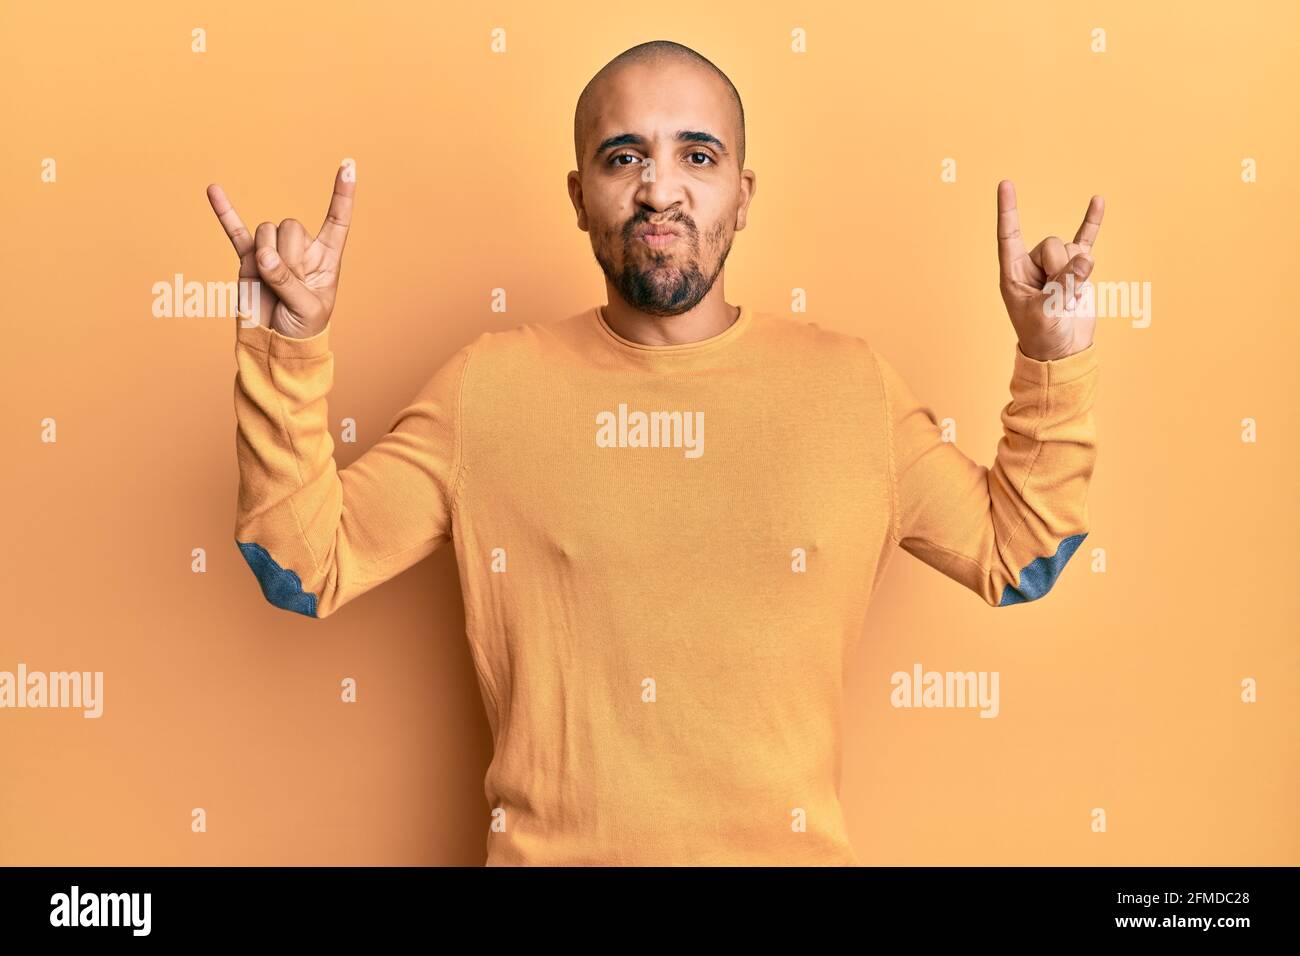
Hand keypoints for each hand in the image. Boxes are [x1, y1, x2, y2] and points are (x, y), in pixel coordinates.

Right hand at [206, 162, 354, 337]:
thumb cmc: (301, 329)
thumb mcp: (306, 309)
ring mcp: (273, 250)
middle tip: (288, 285)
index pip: (338, 219)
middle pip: (291, 226)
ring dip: (267, 258)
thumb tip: (263, 255)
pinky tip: (213, 190)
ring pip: (267, 231)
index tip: (348, 164)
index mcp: (326, 257)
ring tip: (271, 284)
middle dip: (287, 256)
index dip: (343, 194)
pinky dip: (224, 212)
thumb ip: (287, 281)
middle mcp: (301, 248)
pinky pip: (234, 231)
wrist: (274, 344)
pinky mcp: (248, 258)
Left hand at [996, 180, 1103, 361]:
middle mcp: (1033, 265)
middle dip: (1060, 267)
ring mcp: (1056, 265)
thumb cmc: (1044, 335)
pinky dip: (1092, 222)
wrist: (1062, 352)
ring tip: (1069, 297)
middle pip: (1052, 244)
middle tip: (1057, 295)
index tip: (1005, 184)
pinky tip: (1098, 201)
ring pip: (1072, 248)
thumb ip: (1064, 284)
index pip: (1008, 235)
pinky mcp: (1076, 269)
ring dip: (1078, 272)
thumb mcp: (1047, 313)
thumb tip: (1085, 258)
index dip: (1007, 210)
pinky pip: (1085, 240)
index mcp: (1013, 273)